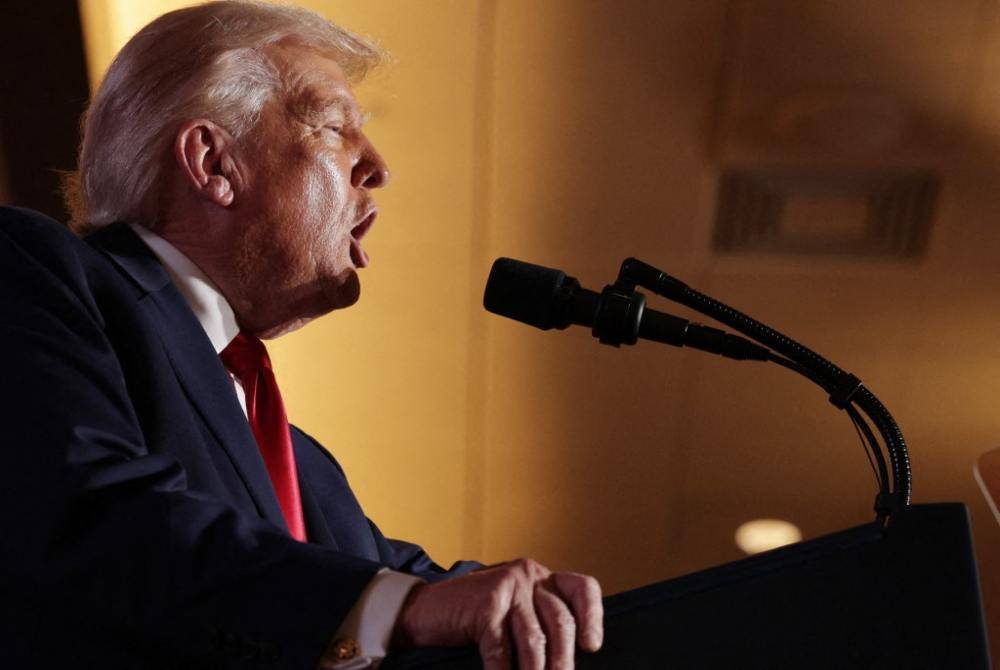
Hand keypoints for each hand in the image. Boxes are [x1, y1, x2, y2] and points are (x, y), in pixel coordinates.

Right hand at [392, 558, 602, 669]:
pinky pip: (502, 651)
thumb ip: (539, 624)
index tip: (592, 646)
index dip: (593, 617)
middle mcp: (528, 577)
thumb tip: (564, 663)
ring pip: (535, 640)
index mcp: (541, 578)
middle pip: (561, 621)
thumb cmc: (472, 617)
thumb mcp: (513, 611)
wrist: (424, 610)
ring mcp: (507, 589)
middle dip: (563, 662)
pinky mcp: (486, 606)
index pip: (582, 589)